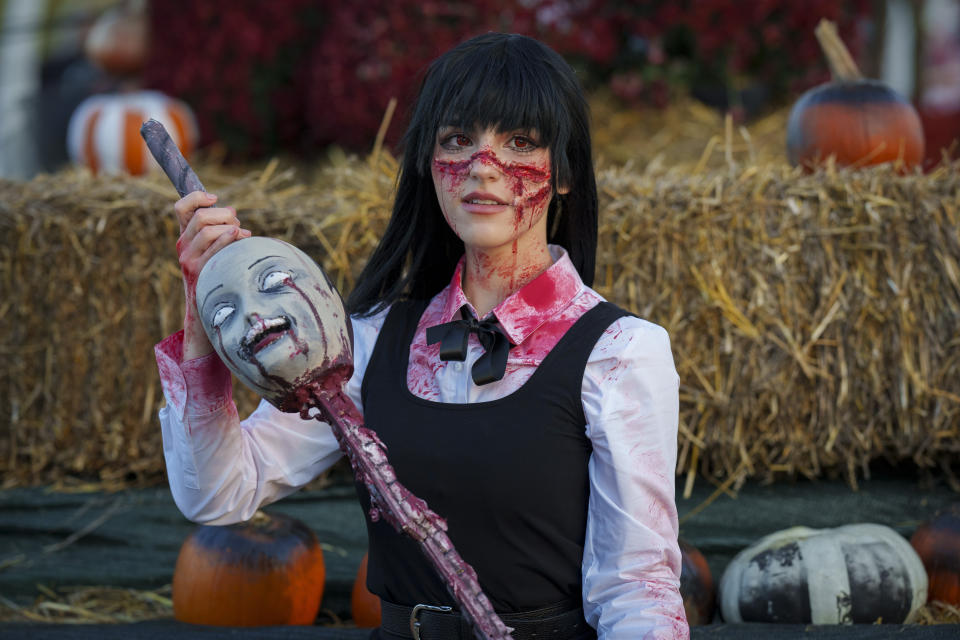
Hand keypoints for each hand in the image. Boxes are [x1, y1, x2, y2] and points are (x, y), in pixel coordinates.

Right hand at [174, 191, 251, 358]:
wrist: (206, 312)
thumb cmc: (218, 277)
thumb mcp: (214, 251)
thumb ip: (218, 232)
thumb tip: (232, 213)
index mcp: (185, 237)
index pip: (181, 207)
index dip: (197, 197)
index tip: (215, 198)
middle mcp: (183, 247)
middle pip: (201, 216)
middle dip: (224, 215)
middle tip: (238, 224)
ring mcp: (188, 260)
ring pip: (208, 229)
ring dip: (230, 227)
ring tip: (243, 235)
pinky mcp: (199, 272)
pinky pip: (215, 247)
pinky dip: (229, 237)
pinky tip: (242, 237)